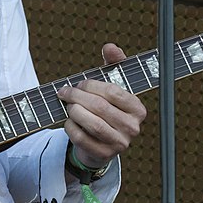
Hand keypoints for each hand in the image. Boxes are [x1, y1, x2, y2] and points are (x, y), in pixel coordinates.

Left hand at [58, 42, 146, 169]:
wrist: (100, 141)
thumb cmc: (106, 107)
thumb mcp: (111, 84)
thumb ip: (113, 63)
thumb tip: (110, 47)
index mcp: (138, 108)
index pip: (113, 92)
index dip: (91, 85)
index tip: (78, 83)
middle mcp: (132, 127)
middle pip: (100, 107)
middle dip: (77, 96)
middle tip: (65, 92)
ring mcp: (119, 143)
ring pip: (92, 123)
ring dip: (74, 111)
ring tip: (68, 105)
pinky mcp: (103, 154)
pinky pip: (82, 139)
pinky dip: (70, 127)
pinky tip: (69, 121)